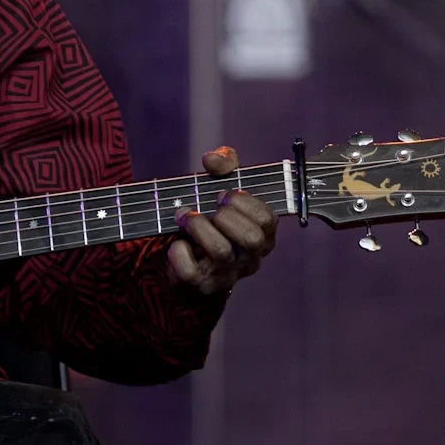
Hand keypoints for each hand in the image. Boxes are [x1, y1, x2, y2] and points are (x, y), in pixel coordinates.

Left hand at [167, 147, 276, 296]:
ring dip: (198, 226)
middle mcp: (250, 258)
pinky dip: (179, 252)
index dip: (244, 202)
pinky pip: (191, 271)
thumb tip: (213, 159)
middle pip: (252, 238)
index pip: (267, 219)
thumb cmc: (213, 221)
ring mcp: (227, 274)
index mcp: (263, 235)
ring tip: (186, 217)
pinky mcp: (201, 286)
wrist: (189, 264)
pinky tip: (178, 243)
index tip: (223, 193)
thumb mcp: (224, 189)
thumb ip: (226, 165)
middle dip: (226, 216)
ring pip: (221, 251)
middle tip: (211, 209)